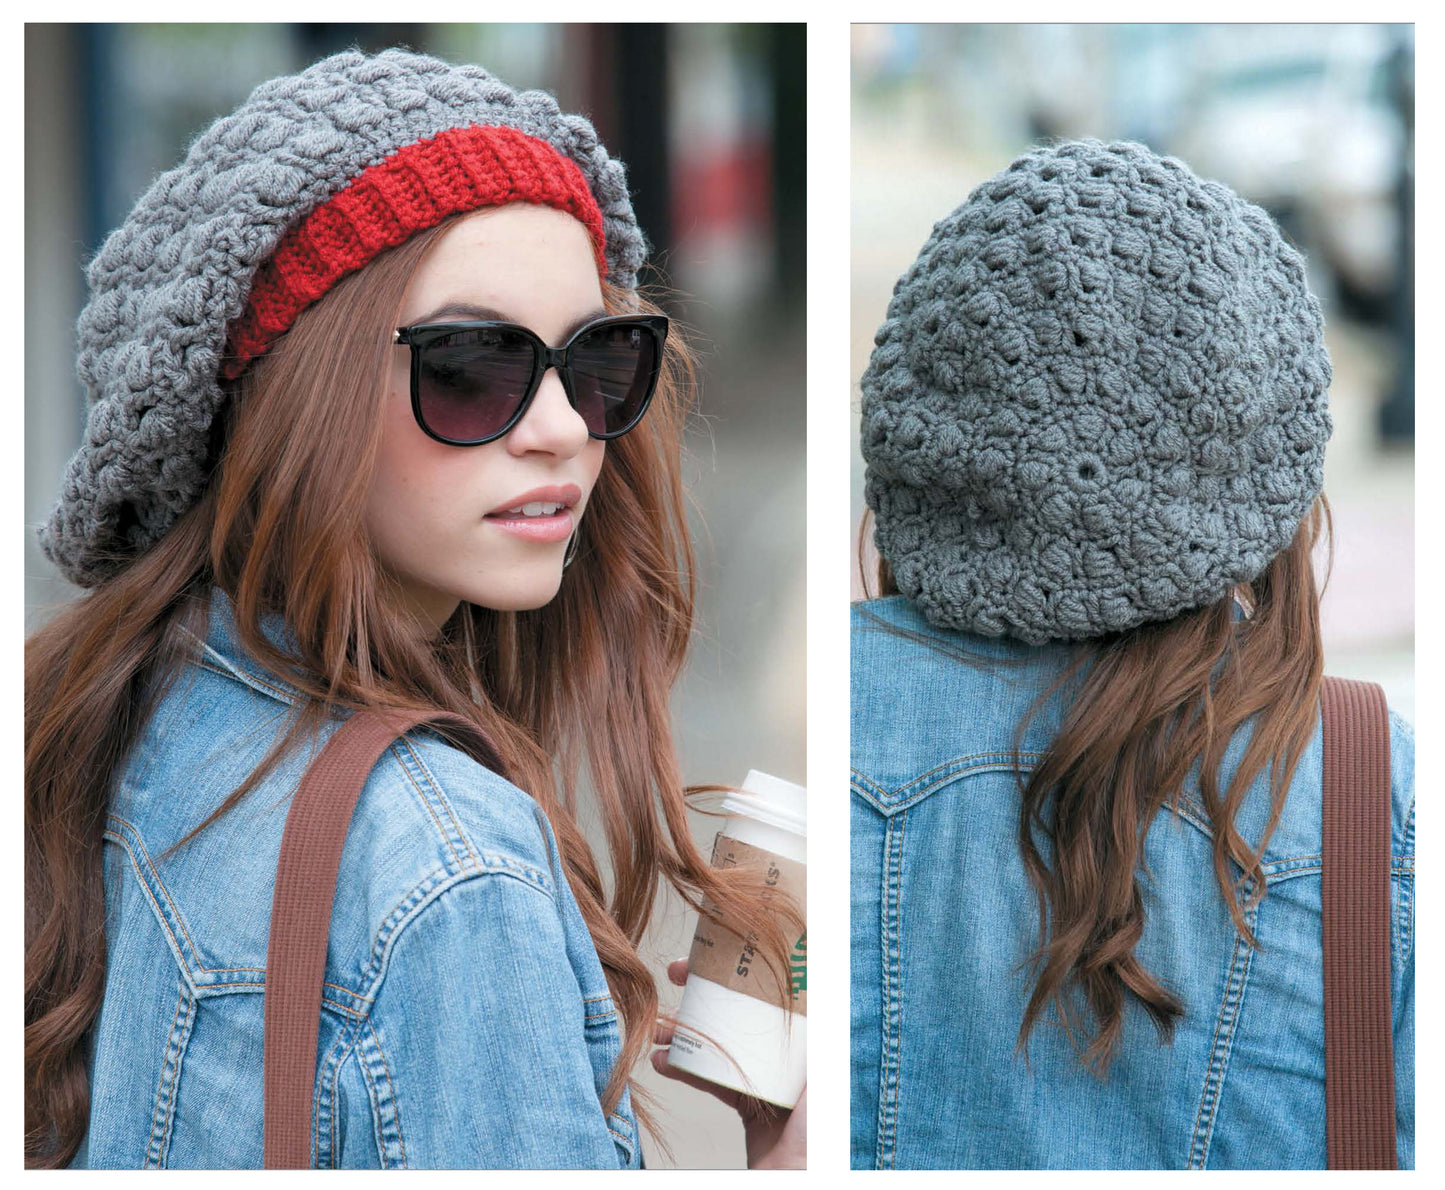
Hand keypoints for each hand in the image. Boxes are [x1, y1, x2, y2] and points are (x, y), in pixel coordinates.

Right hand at [650, 959, 806, 1168]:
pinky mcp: (742, 1101)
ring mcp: (761, 1074)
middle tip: (675, 975)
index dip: (743, 968)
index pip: (773, 992)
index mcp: (805, 1041)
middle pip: (739, 1009)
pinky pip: (708, 1076)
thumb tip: (817, 981)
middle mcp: (783, 1053)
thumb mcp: (822, 1076)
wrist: (796, 1180)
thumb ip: (816, 1039)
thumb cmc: (817, 1135)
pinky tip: (660, 1061)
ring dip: (683, 1030)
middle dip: (704, 990)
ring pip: (717, 1040)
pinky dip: (682, 1067)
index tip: (714, 952)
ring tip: (657, 1026)